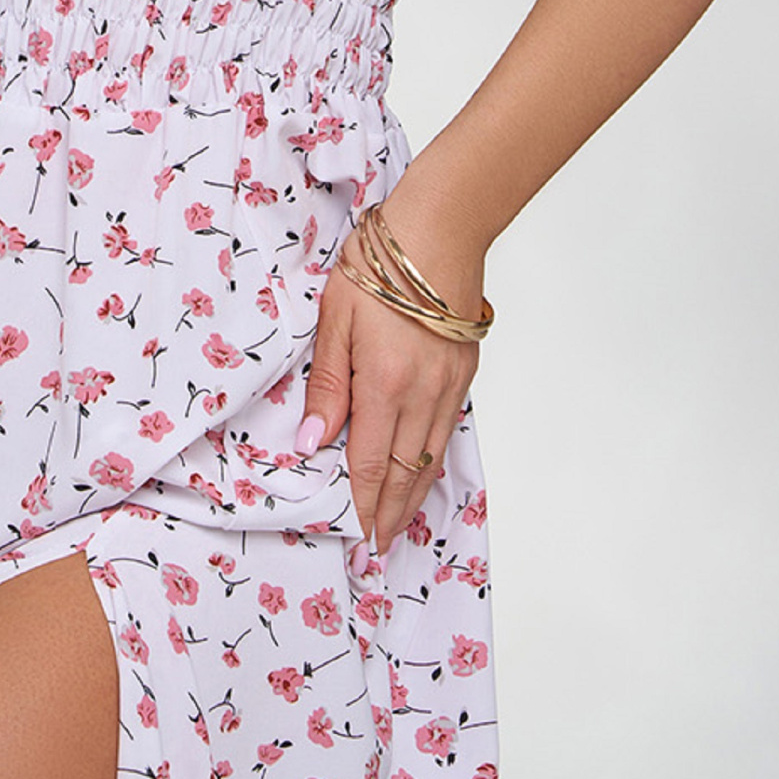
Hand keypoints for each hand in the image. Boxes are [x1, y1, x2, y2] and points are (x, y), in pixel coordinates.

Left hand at [297, 174, 487, 555]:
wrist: (440, 228)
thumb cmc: (378, 264)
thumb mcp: (334, 319)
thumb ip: (327, 385)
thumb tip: (314, 442)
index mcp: (384, 384)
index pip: (371, 463)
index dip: (365, 506)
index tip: (360, 539)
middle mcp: (422, 394)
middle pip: (407, 472)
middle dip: (391, 514)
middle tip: (379, 549)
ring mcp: (449, 385)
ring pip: (431, 457)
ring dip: (414, 495)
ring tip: (398, 523)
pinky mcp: (464, 372)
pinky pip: (446, 430)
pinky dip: (433, 460)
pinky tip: (423, 471)